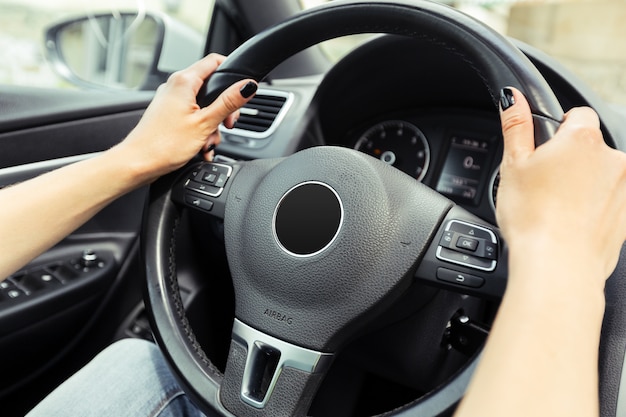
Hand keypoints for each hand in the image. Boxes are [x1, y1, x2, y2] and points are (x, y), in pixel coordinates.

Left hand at [114, 53, 256, 181]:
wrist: (137, 163)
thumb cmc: (164, 145)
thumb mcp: (205, 123)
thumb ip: (228, 103)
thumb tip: (247, 86)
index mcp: (184, 81)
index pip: (215, 61)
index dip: (232, 74)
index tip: (242, 92)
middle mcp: (175, 86)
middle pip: (212, 87)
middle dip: (224, 108)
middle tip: (227, 124)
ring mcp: (170, 101)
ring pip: (204, 105)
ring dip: (213, 125)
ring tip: (208, 142)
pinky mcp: (168, 115)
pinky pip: (193, 116)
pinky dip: (201, 130)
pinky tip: (202, 146)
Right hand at [496, 87, 625, 279]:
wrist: (558, 266)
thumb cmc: (534, 218)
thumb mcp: (513, 165)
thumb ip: (516, 126)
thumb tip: (514, 97)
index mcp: (583, 140)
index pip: (576, 114)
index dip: (555, 130)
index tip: (541, 150)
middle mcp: (614, 159)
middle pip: (589, 147)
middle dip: (569, 160)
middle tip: (542, 184)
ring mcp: (625, 188)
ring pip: (600, 176)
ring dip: (582, 185)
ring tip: (554, 208)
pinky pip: (608, 202)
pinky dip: (591, 208)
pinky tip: (569, 222)